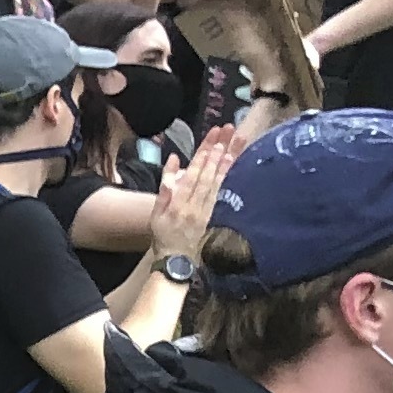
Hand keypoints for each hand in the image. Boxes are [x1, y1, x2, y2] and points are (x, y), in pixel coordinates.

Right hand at [147, 125, 239, 255]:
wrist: (175, 259)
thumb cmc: (162, 234)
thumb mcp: (156, 214)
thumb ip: (165, 188)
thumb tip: (174, 162)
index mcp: (179, 203)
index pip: (194, 175)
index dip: (204, 156)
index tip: (214, 139)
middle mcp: (195, 204)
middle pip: (208, 174)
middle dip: (219, 151)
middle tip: (228, 133)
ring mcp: (206, 208)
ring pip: (217, 180)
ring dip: (227, 159)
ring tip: (235, 142)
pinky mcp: (211, 211)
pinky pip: (219, 189)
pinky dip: (226, 174)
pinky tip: (231, 162)